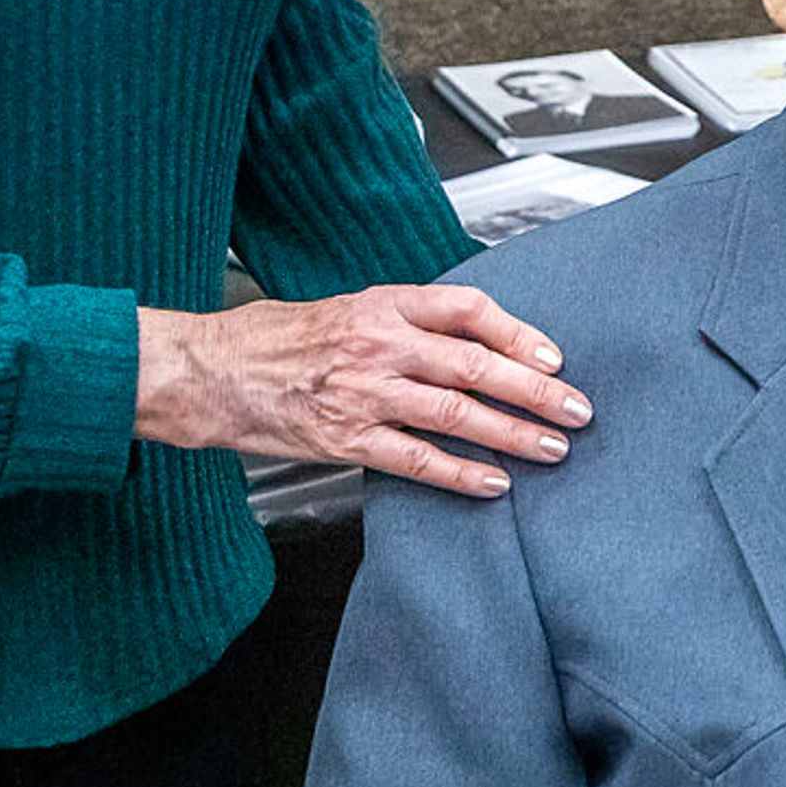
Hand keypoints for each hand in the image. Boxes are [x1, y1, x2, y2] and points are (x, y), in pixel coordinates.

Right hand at [134, 285, 590, 498]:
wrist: (209, 372)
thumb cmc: (274, 338)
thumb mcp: (345, 307)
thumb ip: (404, 320)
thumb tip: (467, 339)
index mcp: (383, 304)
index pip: (469, 309)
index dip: (519, 332)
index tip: (552, 355)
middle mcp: (379, 345)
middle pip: (477, 364)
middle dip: (536, 389)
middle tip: (576, 407)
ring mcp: (364, 394)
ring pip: (457, 413)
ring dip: (512, 432)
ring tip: (551, 447)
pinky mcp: (345, 439)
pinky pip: (416, 460)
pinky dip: (459, 473)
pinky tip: (492, 482)